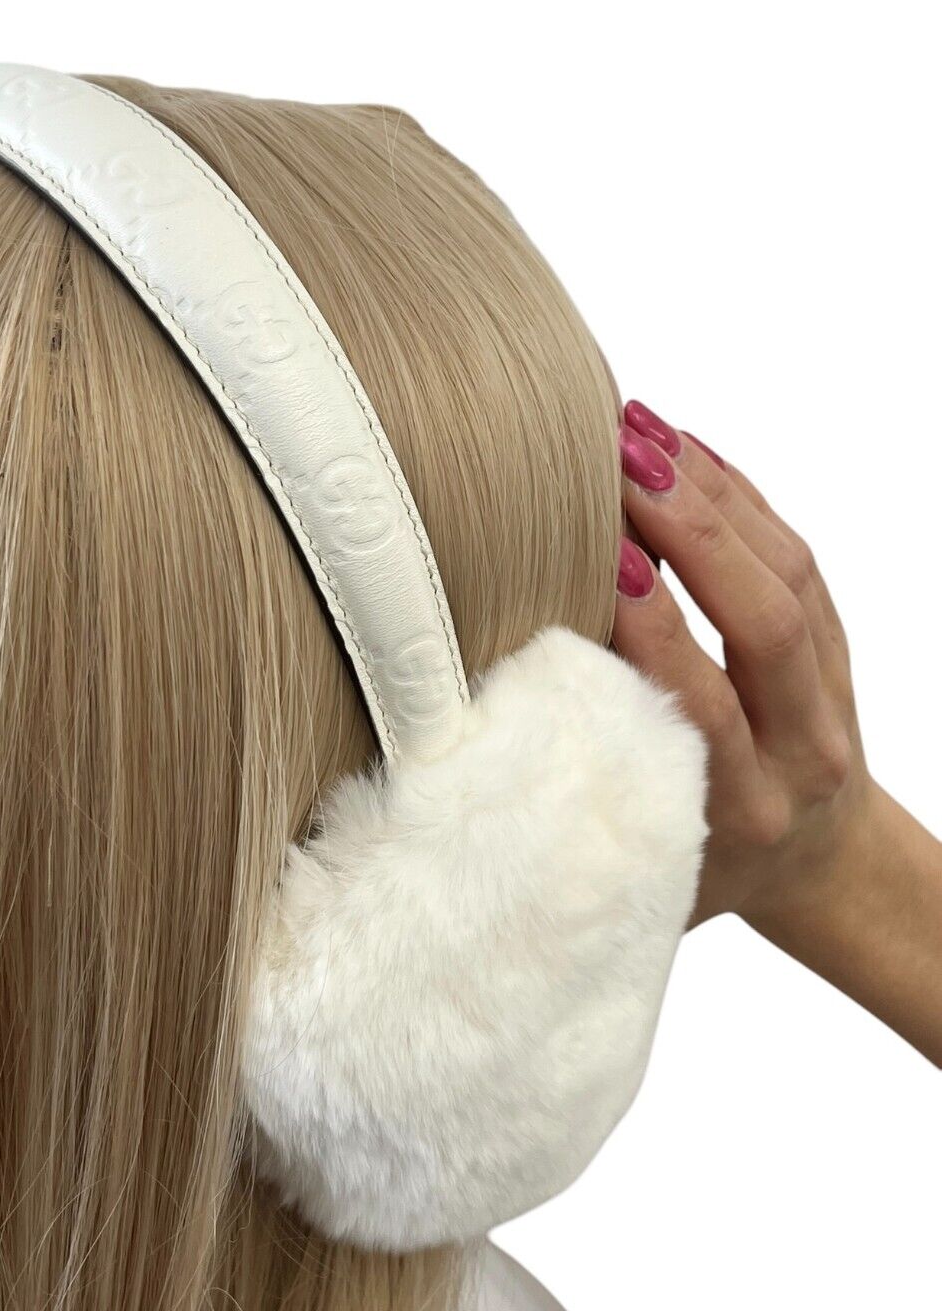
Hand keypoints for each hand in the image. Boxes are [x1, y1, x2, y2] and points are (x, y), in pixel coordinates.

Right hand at [609, 402, 941, 1063]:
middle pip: (766, 624)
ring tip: (638, 434)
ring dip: (715, 497)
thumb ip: (574, 821)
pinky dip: (743, 495)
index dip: (652, 626)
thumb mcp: (639, 874)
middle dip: (692, 533)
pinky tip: (685, 448)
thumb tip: (469, 762)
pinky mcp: (842, 649)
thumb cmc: (704, 876)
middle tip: (618, 465)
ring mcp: (830, 695)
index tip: (601, 560)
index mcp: (738, 812)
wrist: (820, 870)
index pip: (701, 703)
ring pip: (790, 578)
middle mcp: (799, 751)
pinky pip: (801, 559)